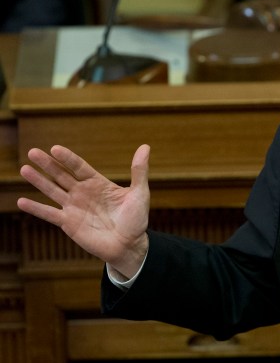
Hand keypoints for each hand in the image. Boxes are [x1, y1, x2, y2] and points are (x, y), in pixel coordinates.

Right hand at [17, 145, 151, 277]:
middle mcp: (83, 193)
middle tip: (32, 152)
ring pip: (52, 191)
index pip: (79, 167)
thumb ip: (139, 171)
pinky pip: (49, 214)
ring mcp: (74, 207)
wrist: (129, 246)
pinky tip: (21, 201)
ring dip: (38, 181)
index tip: (55, 148)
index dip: (68, 158)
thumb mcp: (140, 193)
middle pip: (62, 175)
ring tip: (24, 169)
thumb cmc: (136, 219)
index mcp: (98, 183)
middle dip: (48, 164)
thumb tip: (145, 147)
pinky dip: (36, 208)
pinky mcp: (68, 223)